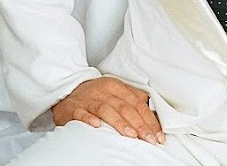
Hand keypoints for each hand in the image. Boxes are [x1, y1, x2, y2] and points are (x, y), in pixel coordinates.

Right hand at [51, 76, 165, 144]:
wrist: (68, 88)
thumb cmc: (96, 93)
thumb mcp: (116, 91)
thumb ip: (133, 99)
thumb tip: (153, 113)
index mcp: (117, 86)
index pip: (138, 104)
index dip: (150, 119)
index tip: (158, 135)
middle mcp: (105, 91)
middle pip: (126, 107)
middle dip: (140, 125)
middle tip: (150, 139)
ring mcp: (89, 99)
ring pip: (107, 110)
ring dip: (120, 123)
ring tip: (131, 136)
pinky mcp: (74, 108)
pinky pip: (82, 113)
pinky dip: (89, 119)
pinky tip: (96, 126)